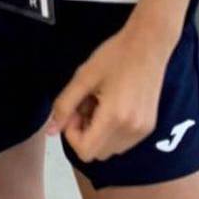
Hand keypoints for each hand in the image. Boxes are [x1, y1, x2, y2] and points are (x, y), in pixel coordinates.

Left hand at [47, 23, 170, 162]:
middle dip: (84, 133)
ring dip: (98, 134)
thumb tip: (50, 131)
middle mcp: (131, 131)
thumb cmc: (114, 56)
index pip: (85, 151)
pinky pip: (123, 143)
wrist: (148, 45)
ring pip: (110, 150)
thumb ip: (64, 105)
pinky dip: (112, 132)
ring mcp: (142, 132)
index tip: (74, 109)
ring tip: (99, 103)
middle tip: (85, 104)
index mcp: (114, 118)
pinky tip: (113, 106)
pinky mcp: (149, 128)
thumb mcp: (83, 76)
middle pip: (96, 153)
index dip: (71, 134)